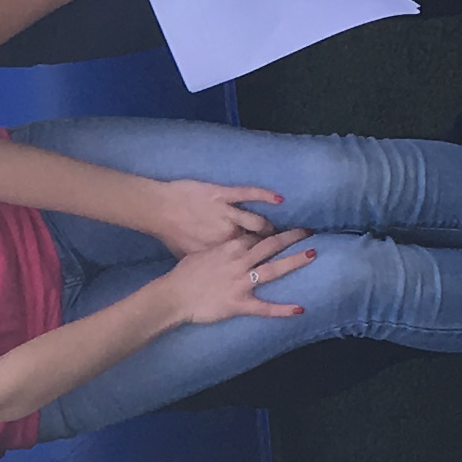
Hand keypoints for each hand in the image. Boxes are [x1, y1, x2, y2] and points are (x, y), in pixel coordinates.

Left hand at [136, 176, 284, 254]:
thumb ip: (209, 260)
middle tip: (305, 246)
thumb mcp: (190, 256)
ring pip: (258, 223)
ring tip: (290, 229)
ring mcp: (226, 215)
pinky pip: (247, 195)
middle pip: (263, 245)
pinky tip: (279, 200)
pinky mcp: (222, 195)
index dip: (268, 262)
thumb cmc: (170, 235)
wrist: (157, 211)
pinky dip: (264, 196)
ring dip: (274, 227)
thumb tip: (218, 267)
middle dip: (286, 248)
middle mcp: (228, 237)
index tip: (282, 263)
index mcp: (221, 254)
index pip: (251, 259)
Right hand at [160, 227, 317, 326]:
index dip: (272, 232)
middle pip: (271, 245)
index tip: (285, 229)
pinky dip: (282, 309)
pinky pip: (265, 307)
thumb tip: (228, 247)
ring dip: (294, 260)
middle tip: (309, 232)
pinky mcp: (240, 303)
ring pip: (274, 269)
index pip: (256, 236)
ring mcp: (242, 282)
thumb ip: (220, 249)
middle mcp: (240, 261)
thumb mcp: (202, 253)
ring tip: (313, 253)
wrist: (174, 294)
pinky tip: (300, 309)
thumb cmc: (183, 274)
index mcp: (230, 247)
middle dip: (291, 237)